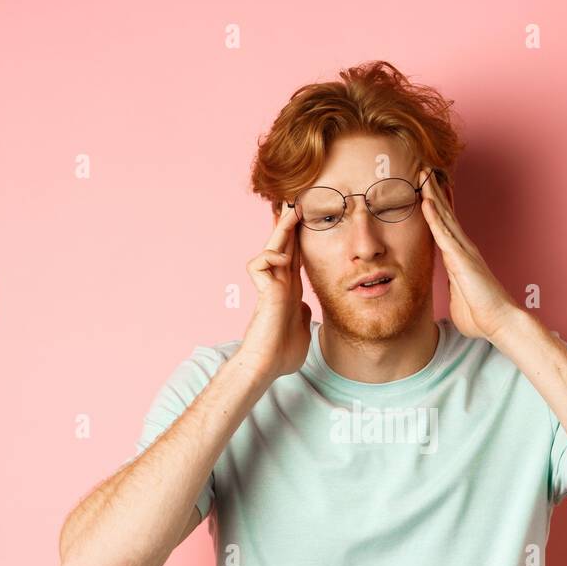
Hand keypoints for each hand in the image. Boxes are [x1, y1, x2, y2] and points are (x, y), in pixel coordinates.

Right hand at [239, 202, 312, 378]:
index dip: (299, 239)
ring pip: (272, 247)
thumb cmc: (282, 353)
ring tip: (292, 208)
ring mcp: (269, 285)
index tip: (306, 222)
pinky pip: (260, 262)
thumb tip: (303, 305)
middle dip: (290, 223)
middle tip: (297, 200)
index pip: (294, 257)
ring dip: (281, 228)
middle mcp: (278, 283)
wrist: (268, 365)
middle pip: (283, 246)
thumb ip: (302, 313)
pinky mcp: (262, 290)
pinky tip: (281, 260)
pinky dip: (270, 257)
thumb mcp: (300, 328)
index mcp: (289, 290)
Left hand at [419, 167, 520, 341]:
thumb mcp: (459, 300)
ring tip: (422, 174)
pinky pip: (444, 234)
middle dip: (433, 191)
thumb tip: (449, 291)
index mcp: (460, 258)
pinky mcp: (462, 260)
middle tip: (423, 170)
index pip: (445, 227)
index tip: (426, 190)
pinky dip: (434, 217)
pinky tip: (426, 202)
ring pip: (444, 217)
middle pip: (445, 214)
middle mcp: (463, 249)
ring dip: (432, 195)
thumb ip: (453, 290)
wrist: (499, 323)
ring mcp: (463, 252)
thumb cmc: (481, 316)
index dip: (436, 207)